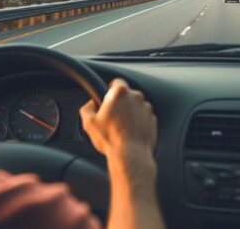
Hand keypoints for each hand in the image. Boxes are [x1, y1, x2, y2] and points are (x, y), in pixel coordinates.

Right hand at [81, 80, 164, 228]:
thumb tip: (90, 105)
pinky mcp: (153, 120)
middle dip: (120, 103)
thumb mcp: (89, 123)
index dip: (110, 89)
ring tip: (121, 128)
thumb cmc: (110, 139)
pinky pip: (144, 118)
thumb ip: (86, 109)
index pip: (116, 82)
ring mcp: (147, 108)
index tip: (107, 98)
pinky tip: (130, 133)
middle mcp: (136, 97)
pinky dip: (138, 123)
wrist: (130, 156)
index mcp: (121, 93)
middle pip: (127, 95)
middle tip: (112, 116)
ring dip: (130, 113)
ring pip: (136, 106)